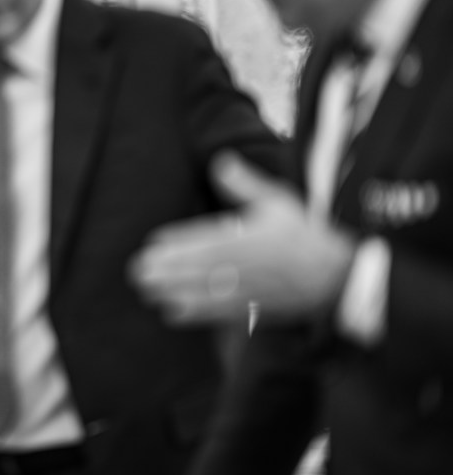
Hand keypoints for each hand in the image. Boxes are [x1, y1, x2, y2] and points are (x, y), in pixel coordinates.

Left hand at [131, 151, 357, 323]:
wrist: (337, 277)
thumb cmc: (304, 235)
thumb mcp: (278, 202)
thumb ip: (245, 184)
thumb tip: (221, 160)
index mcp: (251, 237)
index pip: (209, 239)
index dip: (181, 242)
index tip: (155, 242)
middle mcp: (248, 265)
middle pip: (201, 267)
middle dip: (169, 270)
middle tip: (137, 271)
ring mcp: (250, 289)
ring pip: (207, 291)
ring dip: (175, 291)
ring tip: (147, 290)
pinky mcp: (254, 308)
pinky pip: (222, 313)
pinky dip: (197, 315)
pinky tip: (172, 313)